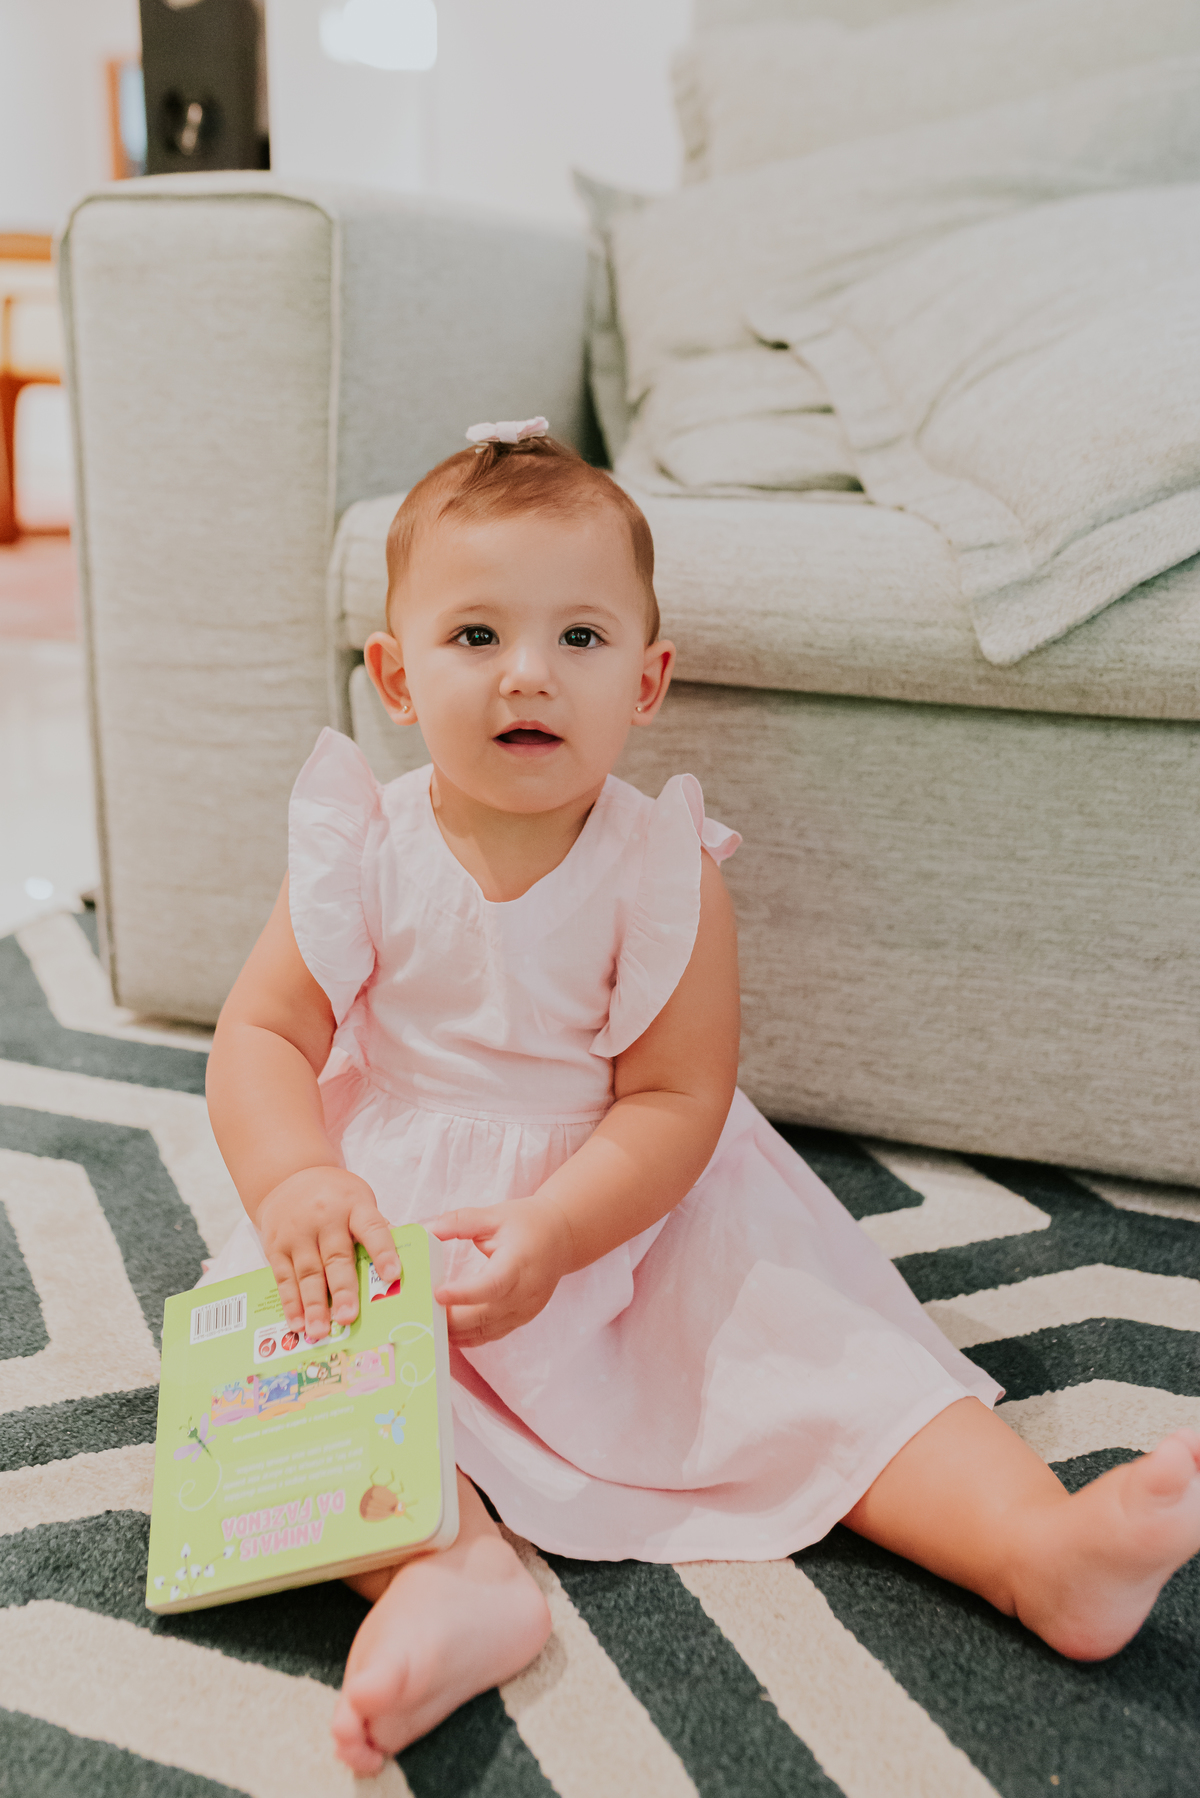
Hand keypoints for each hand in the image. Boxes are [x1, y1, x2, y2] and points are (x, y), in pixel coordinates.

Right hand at [255, 1166, 399, 1342]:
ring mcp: (298, 1233)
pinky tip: (298, 1323)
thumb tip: (410, 1259)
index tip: (393, 1275)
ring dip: (314, 1304)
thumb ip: (379, 1230)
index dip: (383, 1251)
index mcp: (355, 1206)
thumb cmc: (336, 1198)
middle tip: (349, 1317)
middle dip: (342, 1289)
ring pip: (308, 1272)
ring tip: (320, 1331)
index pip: (372, 1228)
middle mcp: (325, 1218)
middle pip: (336, 1257)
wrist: (290, 1176)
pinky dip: (291, 1303)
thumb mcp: (361, 1202)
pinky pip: (284, 1278)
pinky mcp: (276, 1246)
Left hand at [430, 1197, 571, 1345]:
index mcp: (519, 1263)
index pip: (492, 1285)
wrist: (561, 1238)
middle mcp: (525, 1292)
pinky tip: (447, 1333)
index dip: (464, 1294)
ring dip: (456, 1332)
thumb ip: (459, 1222)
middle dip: (451, 1319)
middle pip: (485, 1315)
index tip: (437, 1293)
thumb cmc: (527, 1224)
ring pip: (486, 1331)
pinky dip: (469, 1337)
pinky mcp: (522, 1319)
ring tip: (427, 1326)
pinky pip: (492, 1334)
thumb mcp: (494, 1215)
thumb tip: (427, 1230)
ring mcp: (525, 1310)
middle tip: (420, 1315)